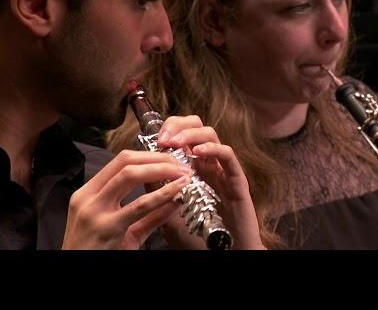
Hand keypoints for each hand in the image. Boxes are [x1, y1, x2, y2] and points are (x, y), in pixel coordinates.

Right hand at [62, 150, 191, 249]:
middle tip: (182, 165)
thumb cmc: (98, 252)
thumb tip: (175, 200)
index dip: (150, 155)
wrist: (78, 271)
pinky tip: (178, 190)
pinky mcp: (107, 228)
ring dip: (162, 170)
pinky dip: (162, 194)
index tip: (171, 160)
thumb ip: (148, 214)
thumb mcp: (121, 228)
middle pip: (126, 161)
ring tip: (183, 175)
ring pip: (130, 175)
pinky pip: (139, 205)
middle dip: (158, 158)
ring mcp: (95, 211)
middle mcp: (88, 197)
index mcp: (88, 193)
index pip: (121, 160)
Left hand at [156, 115, 263, 249]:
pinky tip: (198, 153)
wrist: (225, 253)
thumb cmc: (199, 236)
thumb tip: (140, 170)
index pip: (182, 132)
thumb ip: (158, 191)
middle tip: (165, 138)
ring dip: (191, 134)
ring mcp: (223, 169)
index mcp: (193, 166)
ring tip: (176, 142)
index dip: (169, 128)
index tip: (155, 139)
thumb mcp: (169, 212)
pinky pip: (228, 156)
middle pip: (197, 125)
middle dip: (178, 125)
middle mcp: (208, 163)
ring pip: (211, 134)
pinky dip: (213, 149)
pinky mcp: (236, 180)